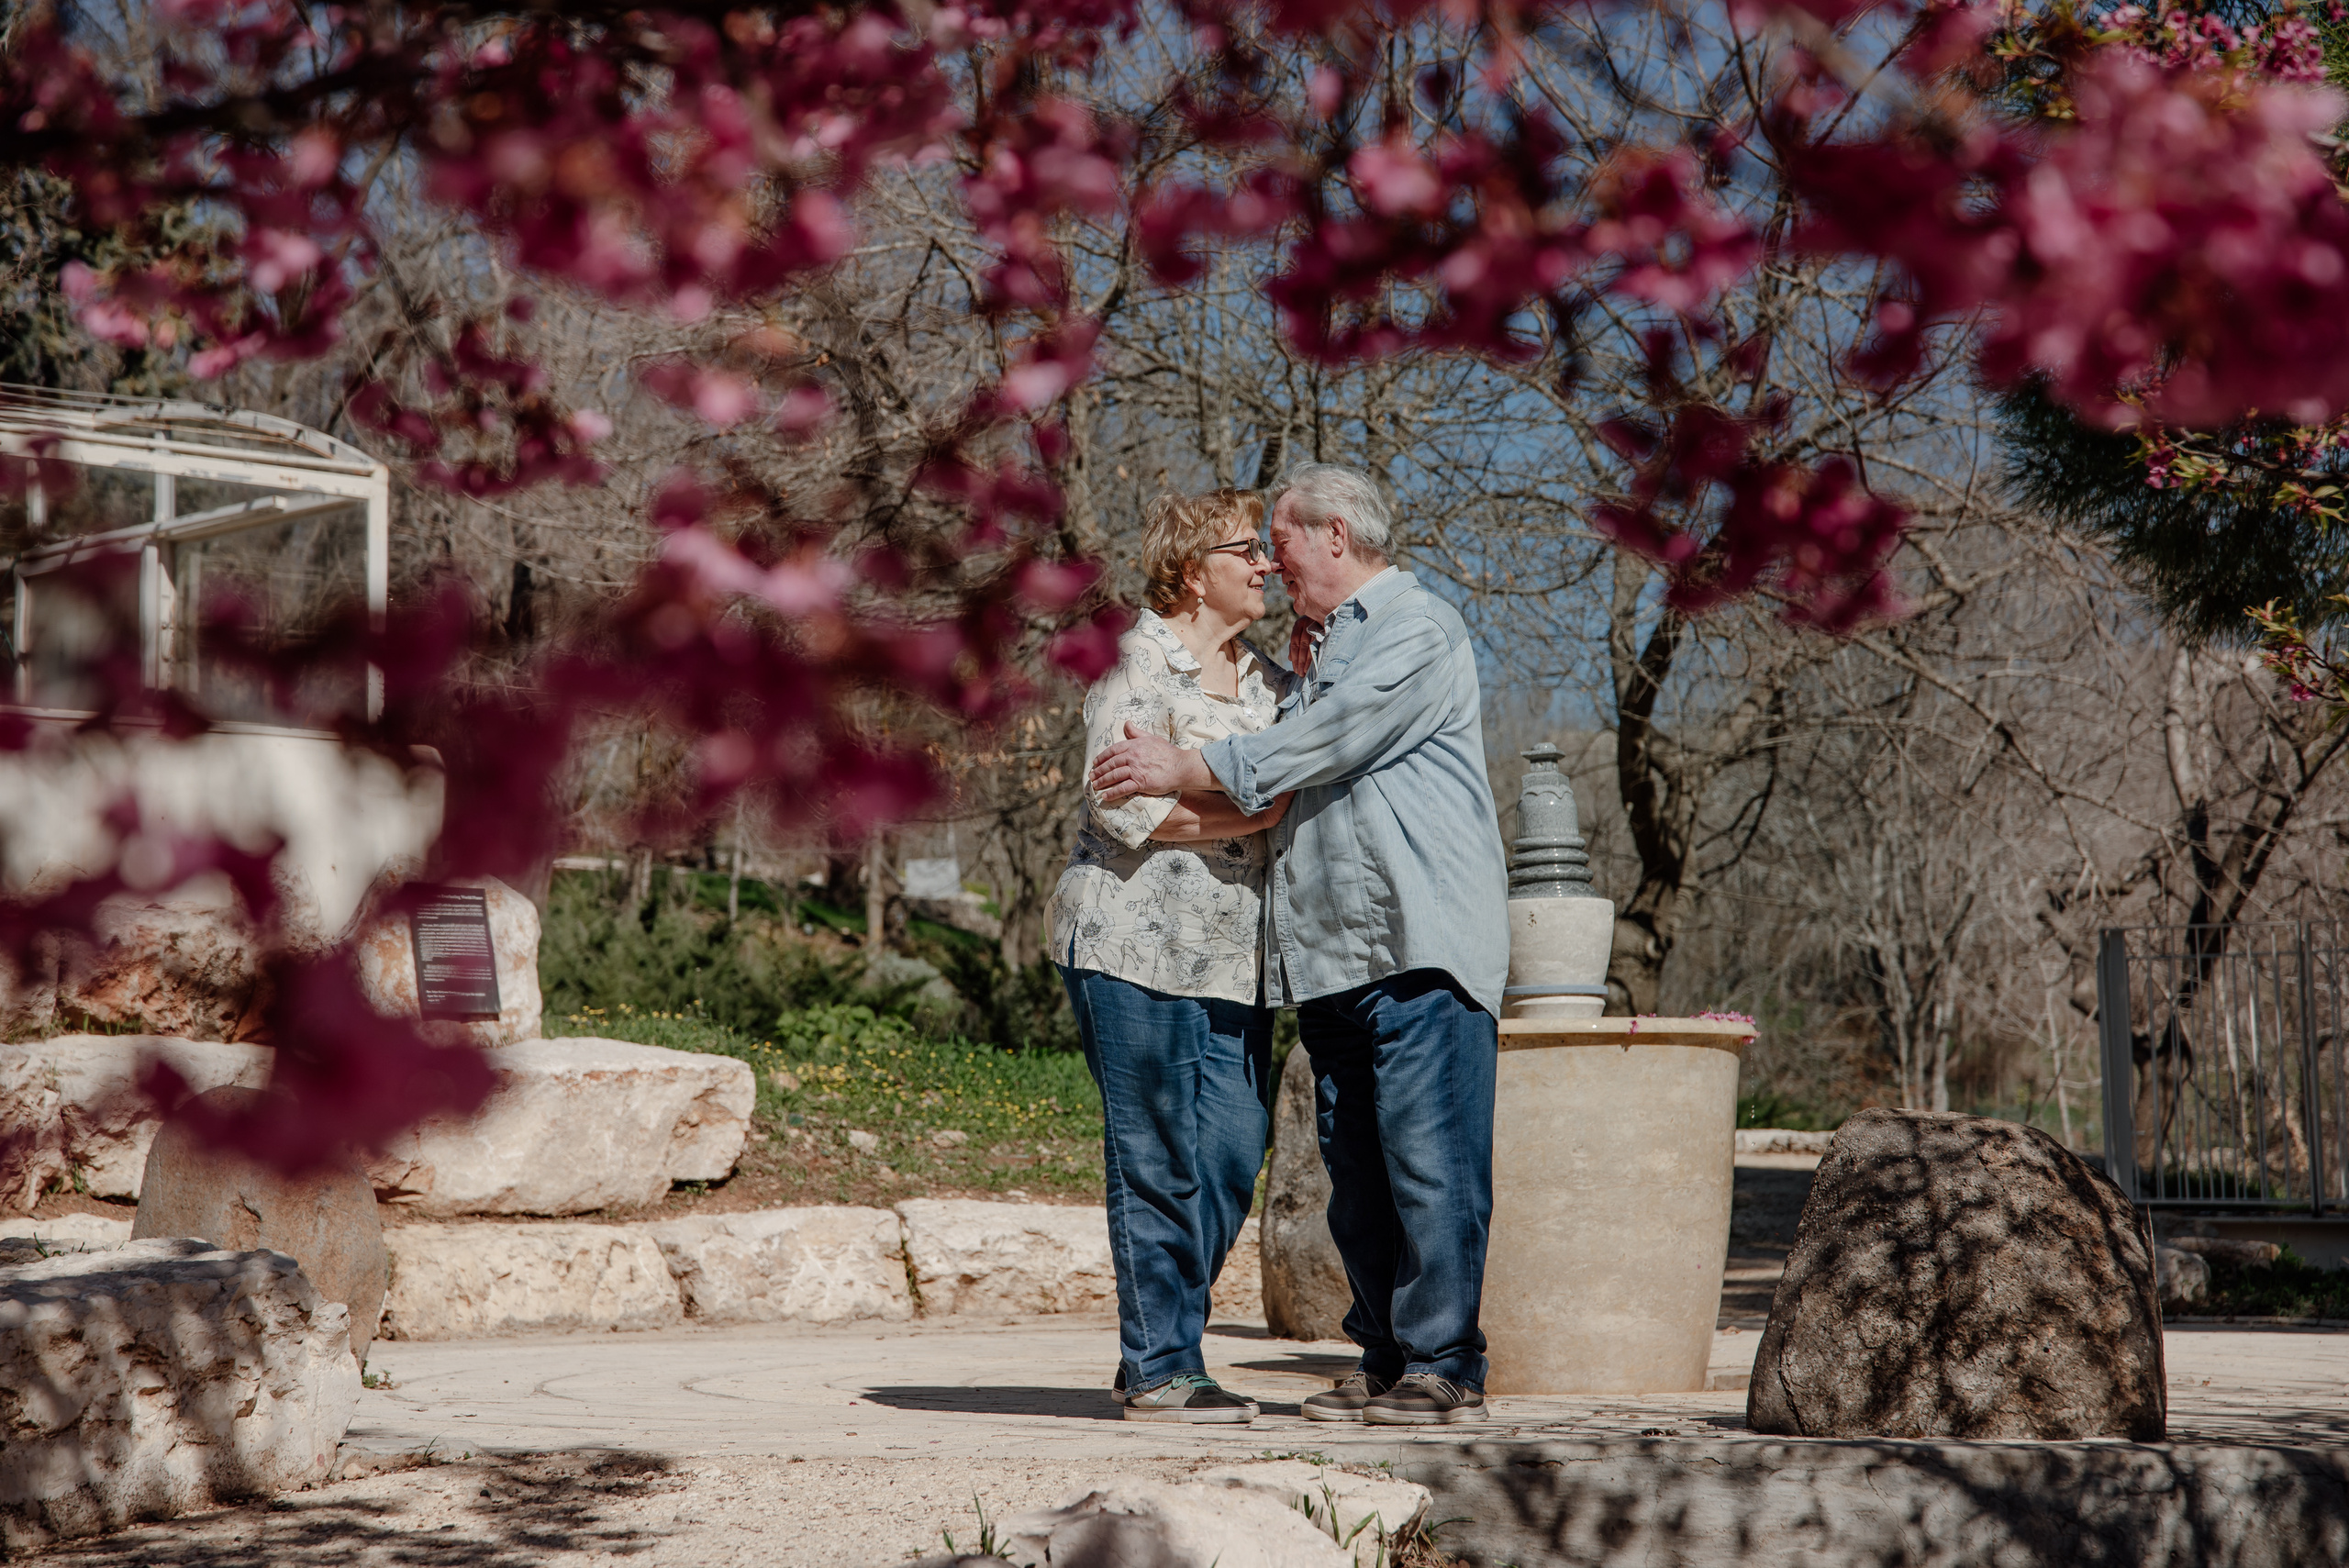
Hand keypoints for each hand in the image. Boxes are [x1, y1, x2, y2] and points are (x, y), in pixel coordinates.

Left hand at [1091, 722, 1212, 801]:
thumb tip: (1127, 723)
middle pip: (1111, 764)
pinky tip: (1105, 796)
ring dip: (1102, 781)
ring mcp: (1136, 770)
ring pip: (1114, 776)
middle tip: (1091, 776)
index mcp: (1134, 745)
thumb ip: (1136, 733)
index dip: (1102, 758)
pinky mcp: (1141, 782)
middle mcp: (1132, 757)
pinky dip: (1112, 792)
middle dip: (1099, 771)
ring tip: (1095, 786)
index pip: (1112, 751)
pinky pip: (1123, 788)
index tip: (1095, 763)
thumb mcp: (1151, 738)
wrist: (1181, 766)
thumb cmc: (1168, 752)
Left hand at [1287, 615, 1321, 676]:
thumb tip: (1290, 658)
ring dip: (1307, 661)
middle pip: (1302, 646)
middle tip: (1299, 672)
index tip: (1294, 667)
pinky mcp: (1325, 630)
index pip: (1294, 642)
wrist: (1327, 612)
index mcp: (1298, 624)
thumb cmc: (1312, 625)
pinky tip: (1314, 665)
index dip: (1294, 656)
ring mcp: (1317, 626)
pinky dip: (1315, 656)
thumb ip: (1295, 643)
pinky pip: (1319, 645)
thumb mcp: (1302, 631)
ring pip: (1310, 646)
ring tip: (1304, 671)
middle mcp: (1306, 624)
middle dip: (1299, 661)